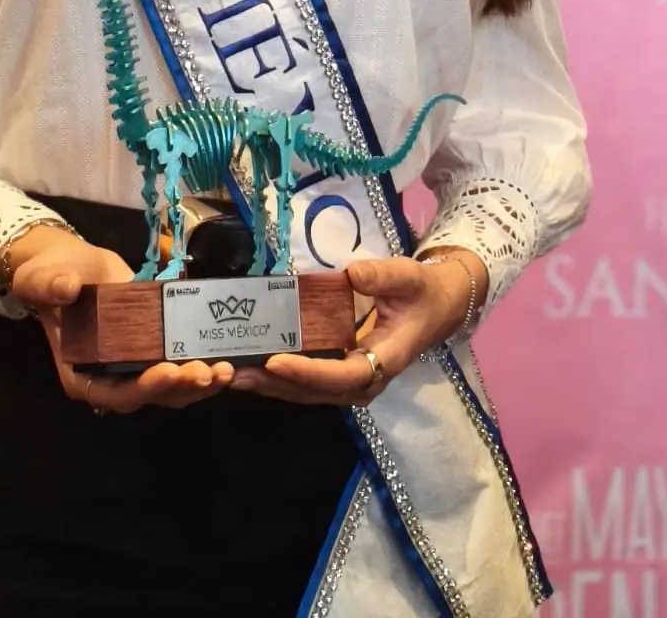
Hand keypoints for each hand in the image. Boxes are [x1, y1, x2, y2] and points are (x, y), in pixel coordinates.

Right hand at [6, 224, 234, 414]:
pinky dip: (203, 362)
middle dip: (182, 386)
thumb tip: (66, 287)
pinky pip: (181, 363)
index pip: (116, 393)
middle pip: (152, 395)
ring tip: (226, 368)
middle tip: (211, 372)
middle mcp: (113, 379)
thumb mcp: (43, 279)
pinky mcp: (155, 349)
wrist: (71, 265)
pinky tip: (226, 354)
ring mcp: (136, 366)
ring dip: (200, 381)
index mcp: (82, 376)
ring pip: (173, 387)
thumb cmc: (51, 276)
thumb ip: (51, 286)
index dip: (144, 388)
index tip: (168, 372)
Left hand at [230, 250, 487, 406]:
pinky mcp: (340, 376)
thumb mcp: (409, 277)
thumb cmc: (421, 292)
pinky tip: (250, 368)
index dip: (308, 372)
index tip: (275, 361)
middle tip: (233, 372)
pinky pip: (307, 384)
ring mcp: (352, 383)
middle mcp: (365, 381)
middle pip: (315, 392)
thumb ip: (383, 275)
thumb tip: (352, 273)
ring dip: (270, 386)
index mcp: (384, 360)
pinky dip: (278, 379)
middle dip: (274, 384)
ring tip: (231, 374)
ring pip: (307, 393)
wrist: (436, 308)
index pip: (342, 376)